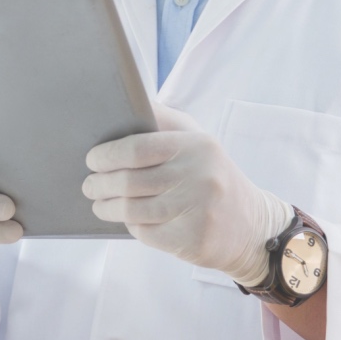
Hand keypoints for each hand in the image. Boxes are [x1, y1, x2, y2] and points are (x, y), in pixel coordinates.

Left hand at [82, 105, 290, 286]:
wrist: (252, 226)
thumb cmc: (211, 176)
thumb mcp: (196, 141)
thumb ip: (163, 120)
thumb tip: (127, 99)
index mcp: (196, 147)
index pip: (137, 148)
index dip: (107, 155)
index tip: (92, 159)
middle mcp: (199, 177)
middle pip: (129, 182)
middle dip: (99, 184)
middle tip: (88, 185)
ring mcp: (196, 211)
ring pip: (131, 210)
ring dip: (106, 207)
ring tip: (99, 202)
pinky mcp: (192, 240)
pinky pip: (144, 233)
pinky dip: (129, 225)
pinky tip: (126, 219)